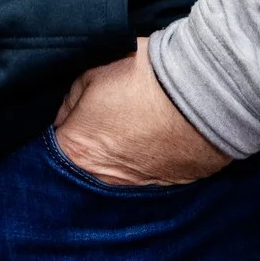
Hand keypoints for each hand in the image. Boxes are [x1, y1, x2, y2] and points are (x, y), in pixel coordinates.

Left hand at [50, 36, 231, 186]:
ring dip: (123, 153)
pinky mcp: (171, 185)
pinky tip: (159, 136)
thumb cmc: (143, 79)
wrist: (203, 92)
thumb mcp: (91, 75)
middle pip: (88, 163)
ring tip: (136, 125)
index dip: (67, 126)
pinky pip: (152, 172)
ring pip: (120, 171)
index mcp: (77, 151)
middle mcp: (104, 178)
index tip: (77, 115)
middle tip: (105, 119)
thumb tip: (69, 113)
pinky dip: (152, 157)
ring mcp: (139, 185)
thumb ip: (72, 100)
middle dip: (93, 143)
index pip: (56, 145)